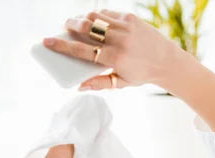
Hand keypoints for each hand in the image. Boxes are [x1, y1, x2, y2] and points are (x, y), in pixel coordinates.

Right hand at [43, 10, 188, 90]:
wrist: (168, 61)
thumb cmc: (141, 74)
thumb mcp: (121, 83)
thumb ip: (99, 84)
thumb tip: (78, 87)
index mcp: (114, 58)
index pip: (81, 50)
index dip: (61, 45)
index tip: (47, 41)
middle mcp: (119, 40)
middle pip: (85, 27)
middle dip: (70, 24)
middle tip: (63, 27)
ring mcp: (125, 26)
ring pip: (95, 16)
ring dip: (82, 18)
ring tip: (76, 23)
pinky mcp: (131, 18)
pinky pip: (107, 13)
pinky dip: (97, 15)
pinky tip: (93, 20)